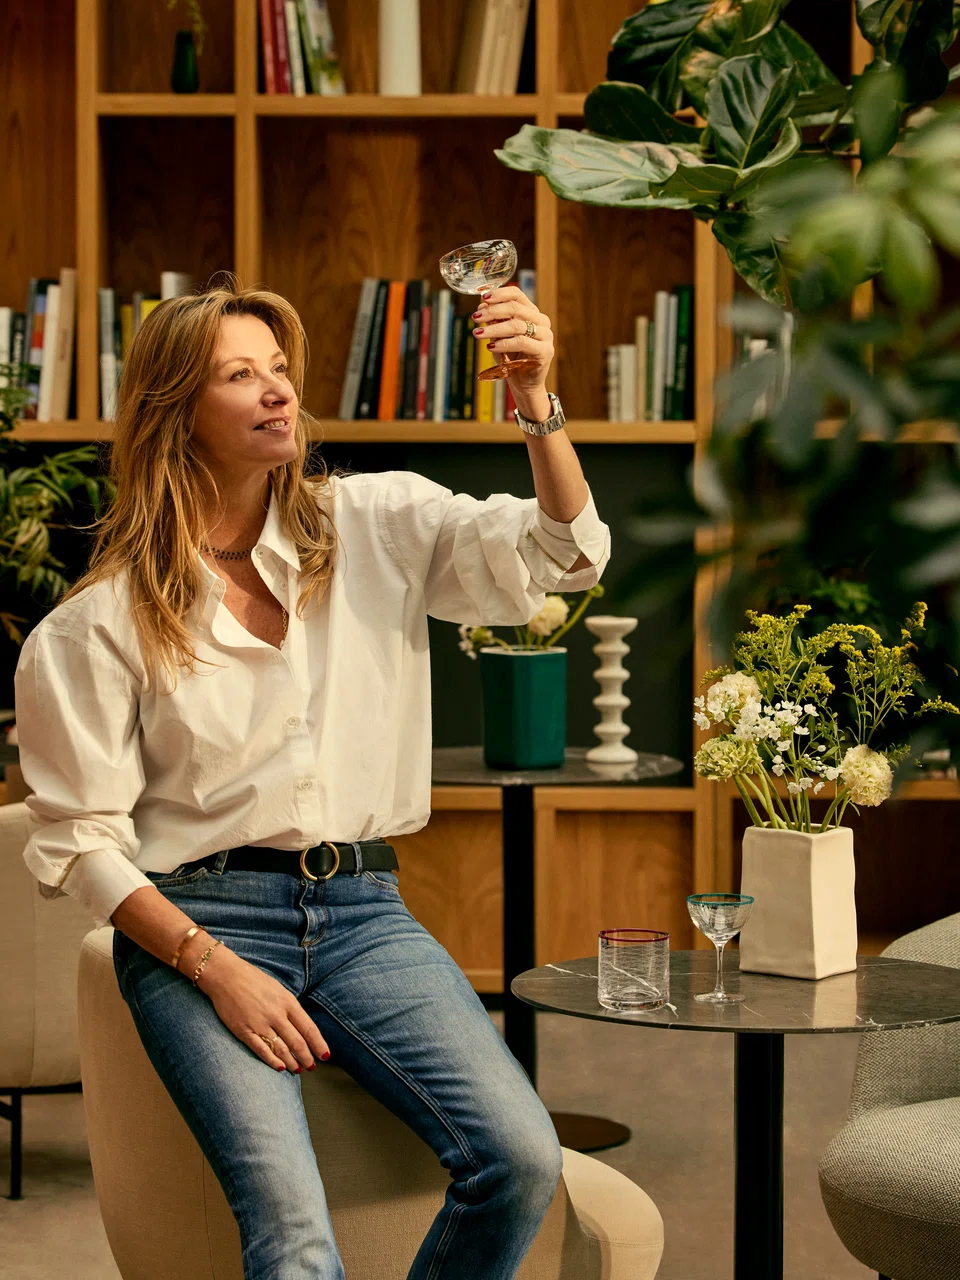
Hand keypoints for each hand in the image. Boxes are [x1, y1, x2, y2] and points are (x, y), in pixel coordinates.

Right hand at [193, 945, 329, 1073]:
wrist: (226, 975)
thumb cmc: (253, 980)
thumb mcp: (278, 989)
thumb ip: (289, 1007)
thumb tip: (300, 1025)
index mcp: (287, 1002)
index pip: (308, 1028)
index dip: (318, 1044)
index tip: (325, 1055)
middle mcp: (276, 1014)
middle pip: (297, 1042)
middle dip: (306, 1057)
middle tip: (311, 1067)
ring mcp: (260, 1024)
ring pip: (281, 1049)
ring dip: (291, 1062)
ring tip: (297, 1070)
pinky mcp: (244, 1031)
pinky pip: (261, 1050)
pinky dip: (272, 1061)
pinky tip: (280, 1067)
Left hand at [472, 285, 553, 396]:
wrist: (524, 384)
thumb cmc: (512, 358)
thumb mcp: (500, 337)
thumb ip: (494, 321)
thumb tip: (482, 305)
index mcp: (532, 313)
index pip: (517, 295)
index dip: (500, 294)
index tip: (483, 298)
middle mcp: (542, 321)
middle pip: (515, 309)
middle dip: (492, 312)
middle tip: (475, 317)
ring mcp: (546, 336)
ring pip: (516, 326)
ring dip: (494, 329)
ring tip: (478, 334)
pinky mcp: (545, 351)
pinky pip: (521, 342)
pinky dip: (504, 344)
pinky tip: (490, 346)